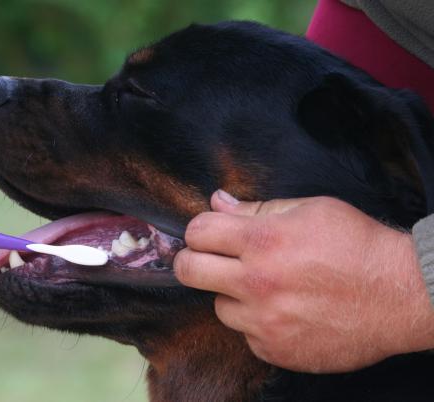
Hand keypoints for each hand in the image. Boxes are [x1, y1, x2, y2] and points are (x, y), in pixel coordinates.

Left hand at [174, 190, 433, 372]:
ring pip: (218, 307)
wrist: (401, 294)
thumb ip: (256, 208)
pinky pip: (245, 335)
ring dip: (233, 296)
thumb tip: (216, 201)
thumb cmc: (357, 244)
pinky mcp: (275, 350)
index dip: (200, 230)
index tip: (208, 234)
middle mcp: (257, 283)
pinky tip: (284, 312)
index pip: (197, 232)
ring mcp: (265, 321)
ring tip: (265, 288)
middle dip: (192, 261)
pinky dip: (257, 324)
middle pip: (189, 271)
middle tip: (207, 260)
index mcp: (263, 241)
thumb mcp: (310, 210)